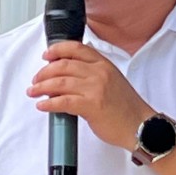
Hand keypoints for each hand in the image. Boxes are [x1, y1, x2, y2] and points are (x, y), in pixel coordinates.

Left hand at [26, 42, 149, 151]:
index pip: (76, 48)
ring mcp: (95, 88)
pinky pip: (63, 102)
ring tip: (33, 92)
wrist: (141, 126)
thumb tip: (68, 76)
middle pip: (63, 65)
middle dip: (44, 72)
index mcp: (104, 64)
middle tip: (36, 80)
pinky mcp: (91, 106)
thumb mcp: (113, 81)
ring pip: (60, 82)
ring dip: (42, 87)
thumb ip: (94, 74)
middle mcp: (99, 73)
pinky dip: (49, 103)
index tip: (46, 55)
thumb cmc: (127, 108)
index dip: (57, 50)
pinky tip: (43, 105)